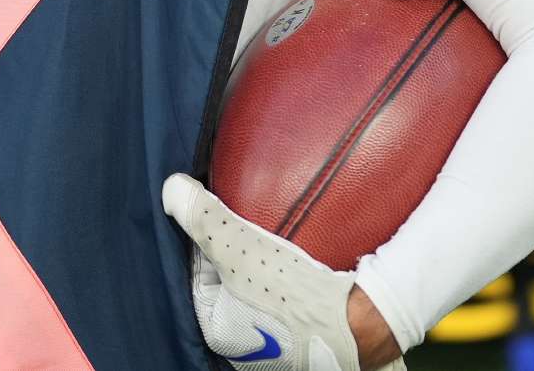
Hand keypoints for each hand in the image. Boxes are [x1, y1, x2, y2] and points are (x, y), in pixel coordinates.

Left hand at [162, 174, 403, 370]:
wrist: (362, 323)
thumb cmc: (290, 292)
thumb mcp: (236, 246)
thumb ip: (202, 217)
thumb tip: (170, 189)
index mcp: (218, 331)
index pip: (199, 273)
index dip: (206, 238)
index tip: (218, 211)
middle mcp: (245, 344)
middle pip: (232, 281)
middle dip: (238, 249)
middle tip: (249, 218)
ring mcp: (280, 342)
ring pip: (263, 287)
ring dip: (266, 260)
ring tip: (276, 228)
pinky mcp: (313, 332)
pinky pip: (292, 295)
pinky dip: (293, 273)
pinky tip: (304, 250)